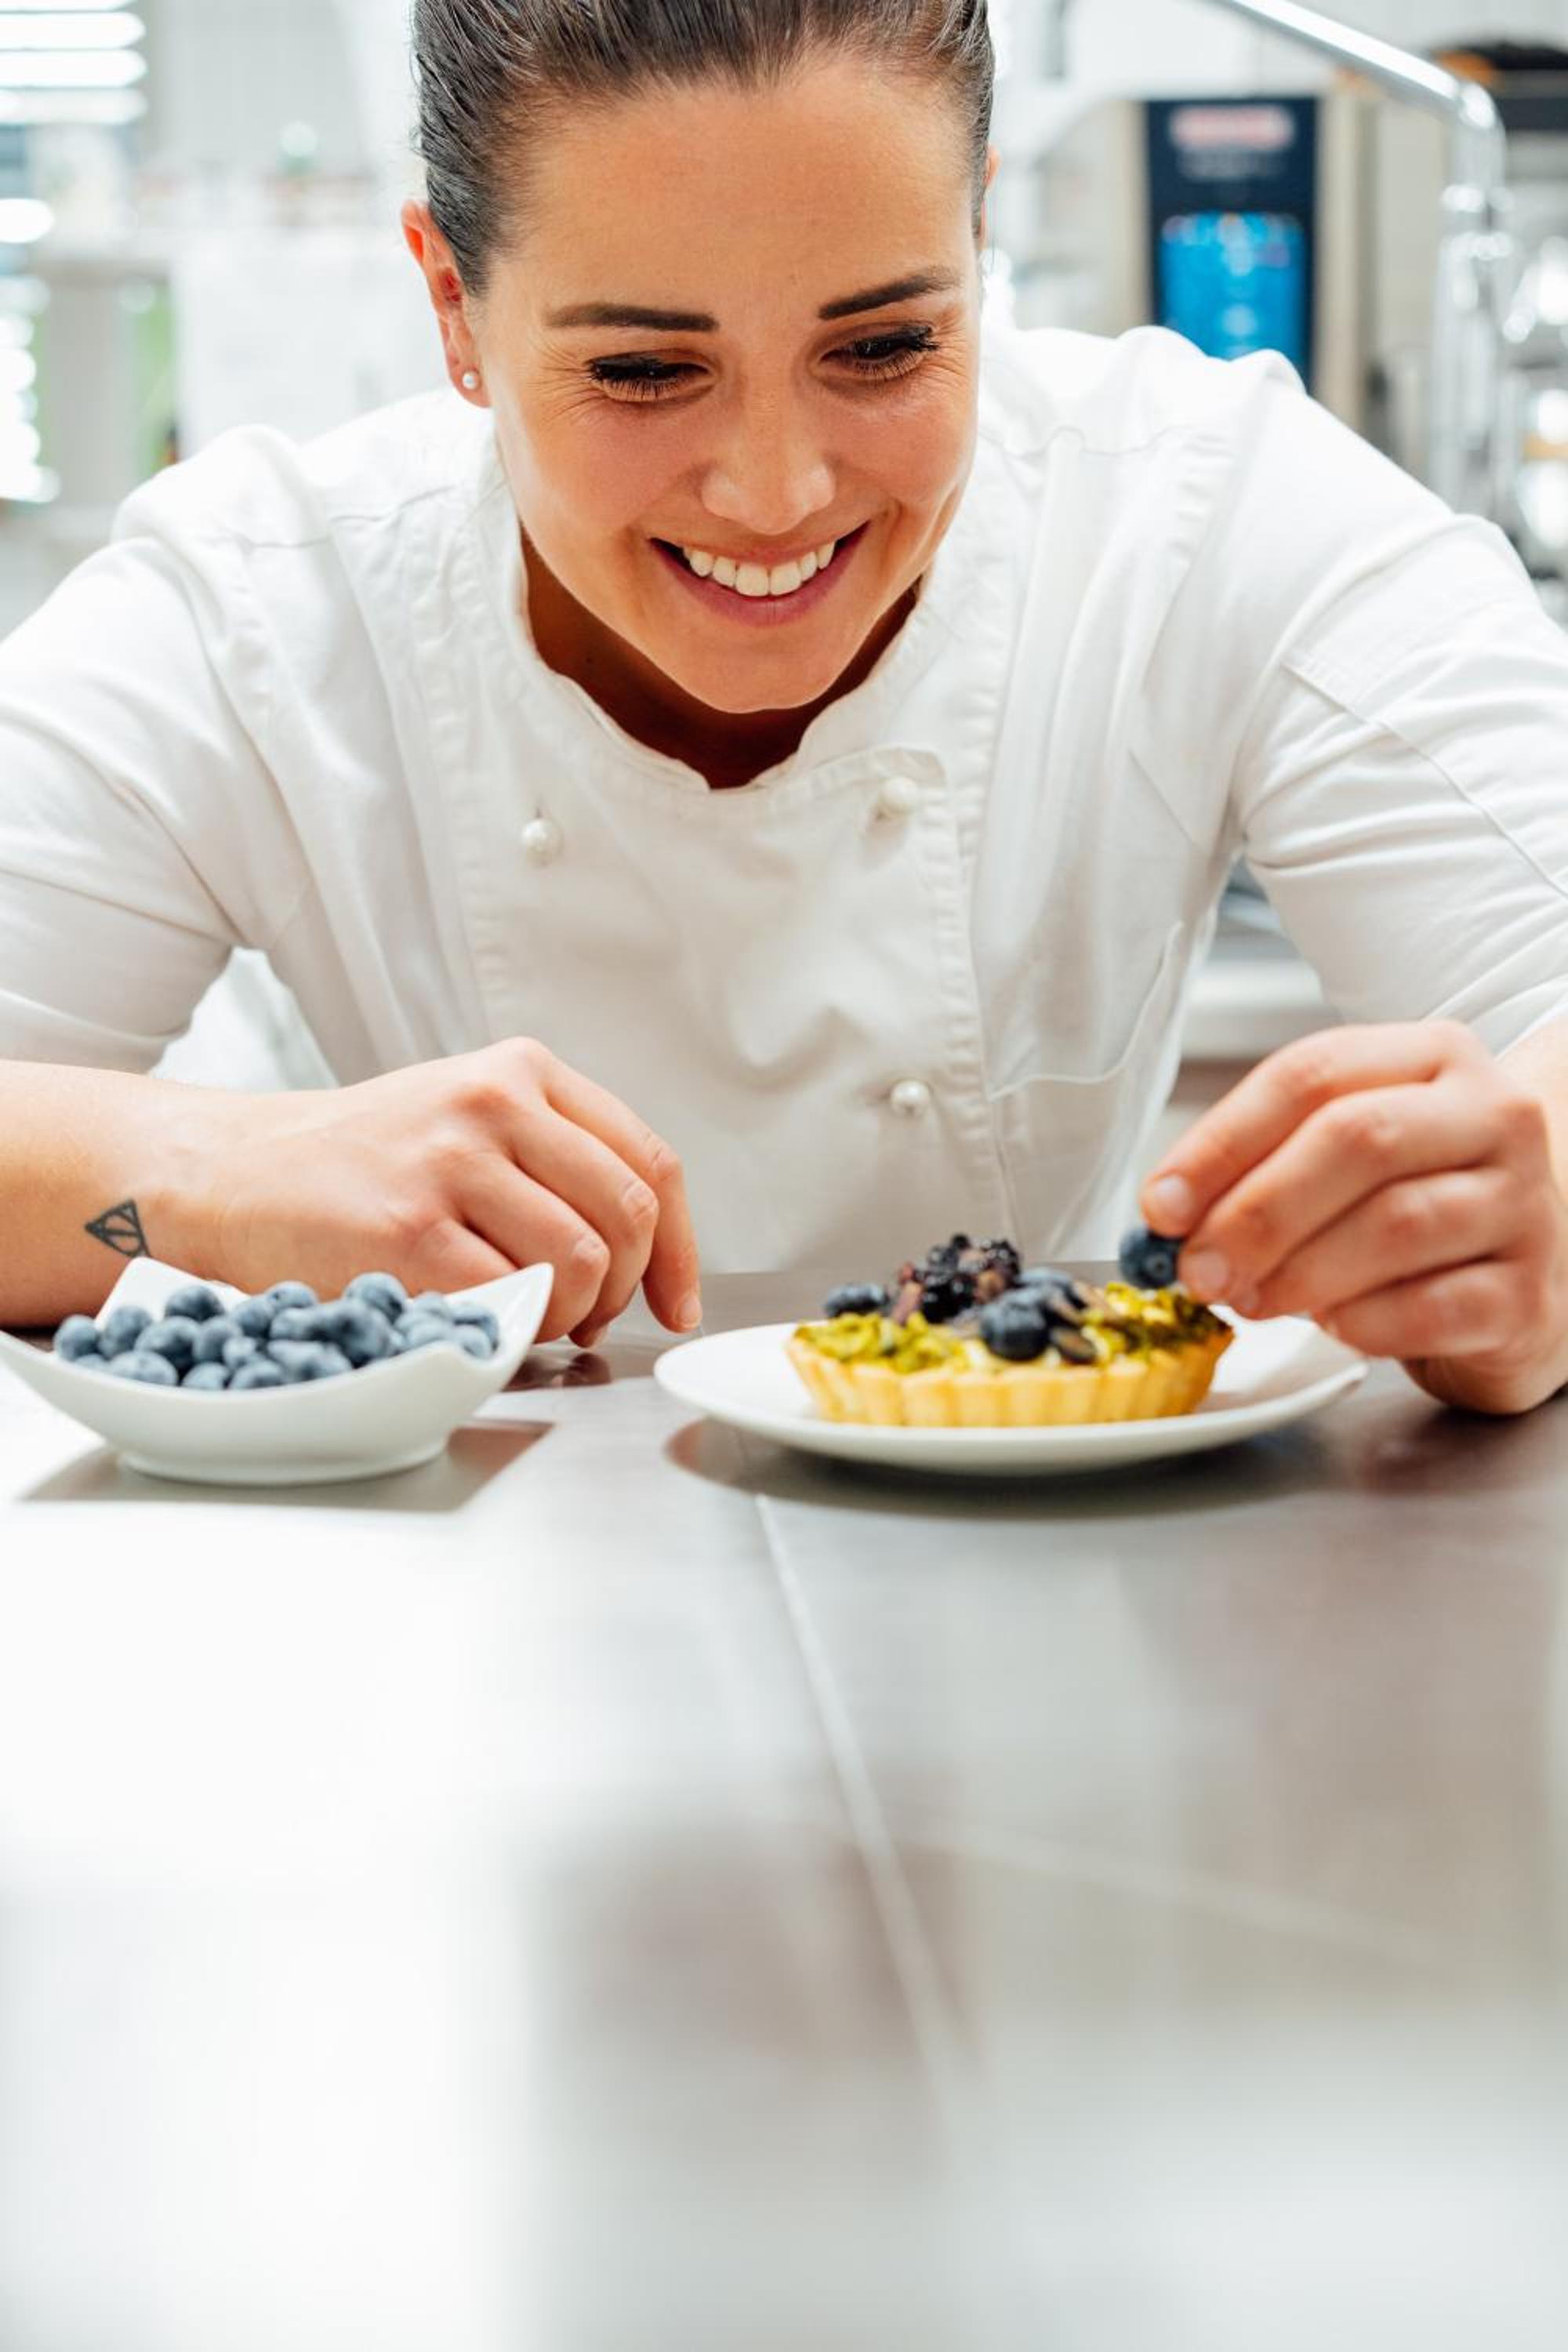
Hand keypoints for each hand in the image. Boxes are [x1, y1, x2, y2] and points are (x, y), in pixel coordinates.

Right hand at [196, 1039, 701, 1347]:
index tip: (675, 1302)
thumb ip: (553, 1160)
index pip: (649, 1161)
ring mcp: (450, 1162)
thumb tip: (650, 1255)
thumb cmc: (361, 1165)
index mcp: (522, 1071)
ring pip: (585, 1259)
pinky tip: (483, 1322)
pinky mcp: (410, 1229)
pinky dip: (515, 1328)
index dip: (679, 1248)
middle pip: (630, 1213)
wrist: (234, 1175)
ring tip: (530, 1319)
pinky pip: (514, 1296)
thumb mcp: (464, 1119)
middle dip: (626, 1287)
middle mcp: (493, 1102)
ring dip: (572, 1313)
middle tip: (586, 1318)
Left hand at [1140, 1021, 1567, 1415]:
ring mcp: (1524, 1203)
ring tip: (1251, 1300)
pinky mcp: (1530, 1294)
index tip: (1161, 1205)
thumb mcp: (1343, 1157)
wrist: (1533, 1270)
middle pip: (1358, 1139)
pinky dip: (1361, 1322)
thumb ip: (1263, 1167)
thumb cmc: (1417, 1201)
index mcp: (1433, 1056)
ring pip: (1396, 1224)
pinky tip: (1330, 1324)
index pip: (1312, 1074)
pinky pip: (1432, 1306)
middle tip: (1198, 1269)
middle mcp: (1493, 1115)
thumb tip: (1171, 1216)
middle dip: (1257, 1211)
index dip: (1223, 1142)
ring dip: (1298, 1272)